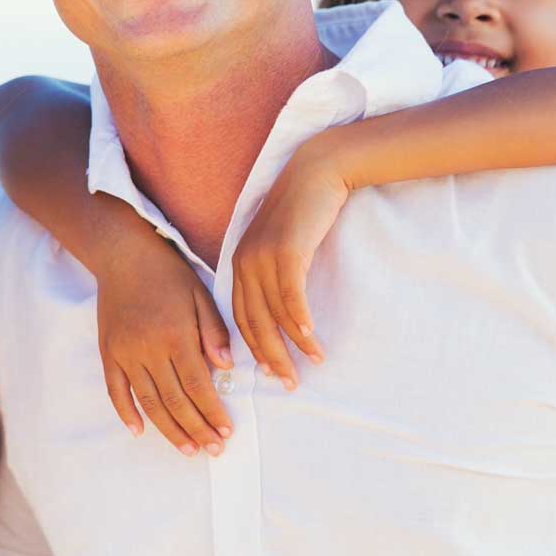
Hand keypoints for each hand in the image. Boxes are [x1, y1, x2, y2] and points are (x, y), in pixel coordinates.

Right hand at [97, 234, 231, 456]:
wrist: (123, 255)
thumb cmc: (169, 274)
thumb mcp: (201, 295)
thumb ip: (214, 331)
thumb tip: (227, 368)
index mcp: (176, 334)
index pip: (198, 385)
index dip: (212, 412)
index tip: (226, 431)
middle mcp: (148, 348)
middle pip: (174, 400)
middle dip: (196, 429)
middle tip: (213, 450)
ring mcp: (125, 352)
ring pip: (147, 401)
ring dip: (168, 430)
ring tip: (187, 450)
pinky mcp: (109, 352)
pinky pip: (115, 390)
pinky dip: (126, 413)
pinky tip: (140, 431)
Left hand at [230, 143, 349, 387]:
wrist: (317, 171)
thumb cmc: (303, 210)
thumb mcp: (280, 243)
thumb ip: (273, 272)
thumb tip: (279, 311)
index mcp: (239, 264)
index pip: (241, 317)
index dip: (255, 348)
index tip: (269, 372)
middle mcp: (244, 262)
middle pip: (253, 322)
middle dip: (271, 356)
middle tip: (287, 383)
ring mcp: (263, 256)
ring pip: (274, 313)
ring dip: (294, 343)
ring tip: (312, 362)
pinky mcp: (286, 251)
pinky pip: (291, 296)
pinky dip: (300, 321)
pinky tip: (312, 338)